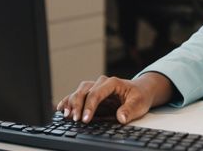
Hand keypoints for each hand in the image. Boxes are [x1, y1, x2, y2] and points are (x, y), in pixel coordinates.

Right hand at [56, 73, 172, 124]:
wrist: (141, 91)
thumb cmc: (140, 96)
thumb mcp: (139, 103)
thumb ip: (130, 109)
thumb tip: (121, 117)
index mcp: (112, 83)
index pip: (96, 93)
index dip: (89, 106)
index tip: (86, 119)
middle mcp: (101, 83)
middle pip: (84, 91)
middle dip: (77, 105)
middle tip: (75, 119)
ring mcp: (95, 88)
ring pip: (78, 92)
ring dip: (71, 103)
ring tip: (66, 116)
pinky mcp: (91, 95)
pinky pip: (76, 96)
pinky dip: (68, 101)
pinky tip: (61, 109)